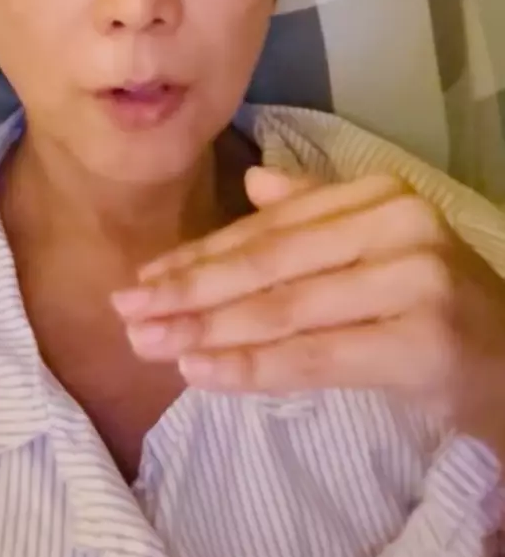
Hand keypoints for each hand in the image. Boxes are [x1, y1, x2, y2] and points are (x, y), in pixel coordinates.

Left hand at [111, 169, 504, 461]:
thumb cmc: (431, 301)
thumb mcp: (377, 245)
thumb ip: (316, 214)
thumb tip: (253, 182)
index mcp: (376, 195)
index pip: (269, 228)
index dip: (202, 253)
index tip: (144, 276)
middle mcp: (396, 224)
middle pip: (267, 264)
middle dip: (188, 291)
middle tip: (126, 311)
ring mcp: (412, 280)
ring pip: (282, 309)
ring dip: (206, 330)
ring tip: (149, 343)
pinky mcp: (420, 341)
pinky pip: (315, 355)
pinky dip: (251, 367)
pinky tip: (201, 374)